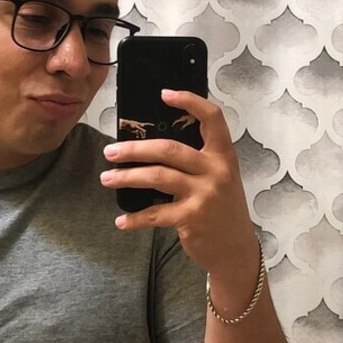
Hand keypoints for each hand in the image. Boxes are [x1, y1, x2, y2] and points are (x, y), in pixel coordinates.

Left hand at [101, 89, 257, 278]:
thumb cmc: (222, 209)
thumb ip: (198, 161)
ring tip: (107, 178)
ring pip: (157, 177)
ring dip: (127, 177)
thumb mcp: (221, 178)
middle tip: (111, 151)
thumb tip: (153, 147)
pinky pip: (155, 214)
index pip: (212, 118)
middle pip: (169, 149)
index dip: (190, 101)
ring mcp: (204, 195)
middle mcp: (215, 171)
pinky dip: (134, 219)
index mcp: (223, 155)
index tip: (164, 94)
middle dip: (134, 149)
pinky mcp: (191, 218)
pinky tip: (121, 221)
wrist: (235, 249)